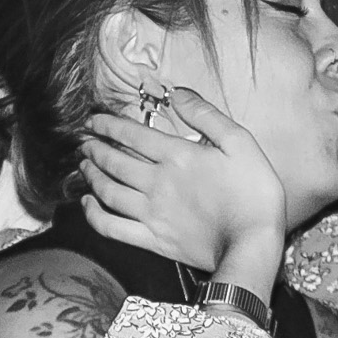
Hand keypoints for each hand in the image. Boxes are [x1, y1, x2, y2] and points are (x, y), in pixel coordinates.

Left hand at [80, 87, 286, 292]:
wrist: (253, 244)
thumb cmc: (254, 192)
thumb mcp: (240, 142)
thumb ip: (206, 115)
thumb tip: (178, 93)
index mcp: (177, 155)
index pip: (131, 134)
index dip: (107, 125)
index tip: (92, 120)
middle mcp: (156, 182)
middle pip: (114, 161)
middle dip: (95, 149)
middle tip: (84, 142)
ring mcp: (151, 213)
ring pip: (108, 191)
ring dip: (92, 176)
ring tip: (84, 167)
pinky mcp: (153, 241)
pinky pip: (112, 228)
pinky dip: (94, 215)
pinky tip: (87, 205)